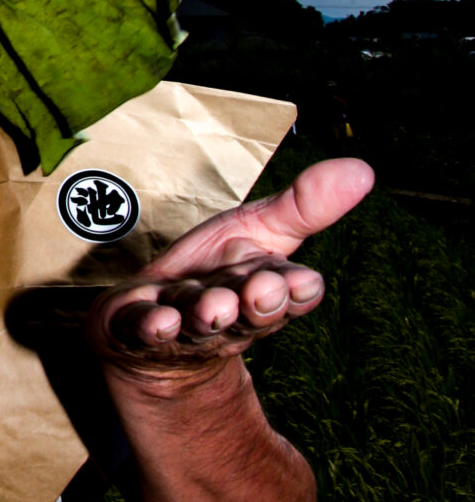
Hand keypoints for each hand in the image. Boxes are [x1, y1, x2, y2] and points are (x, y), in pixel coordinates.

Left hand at [88, 156, 373, 376]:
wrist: (154, 327)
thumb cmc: (213, 272)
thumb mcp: (260, 230)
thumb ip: (304, 206)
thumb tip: (363, 170)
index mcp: (263, 290)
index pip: (290, 293)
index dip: (296, 291)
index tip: (302, 283)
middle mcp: (229, 315)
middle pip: (248, 311)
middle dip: (257, 303)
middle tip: (262, 290)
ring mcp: (183, 327)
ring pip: (199, 321)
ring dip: (206, 314)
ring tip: (212, 305)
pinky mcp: (137, 332)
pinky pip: (145, 331)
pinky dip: (152, 327)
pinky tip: (158, 320)